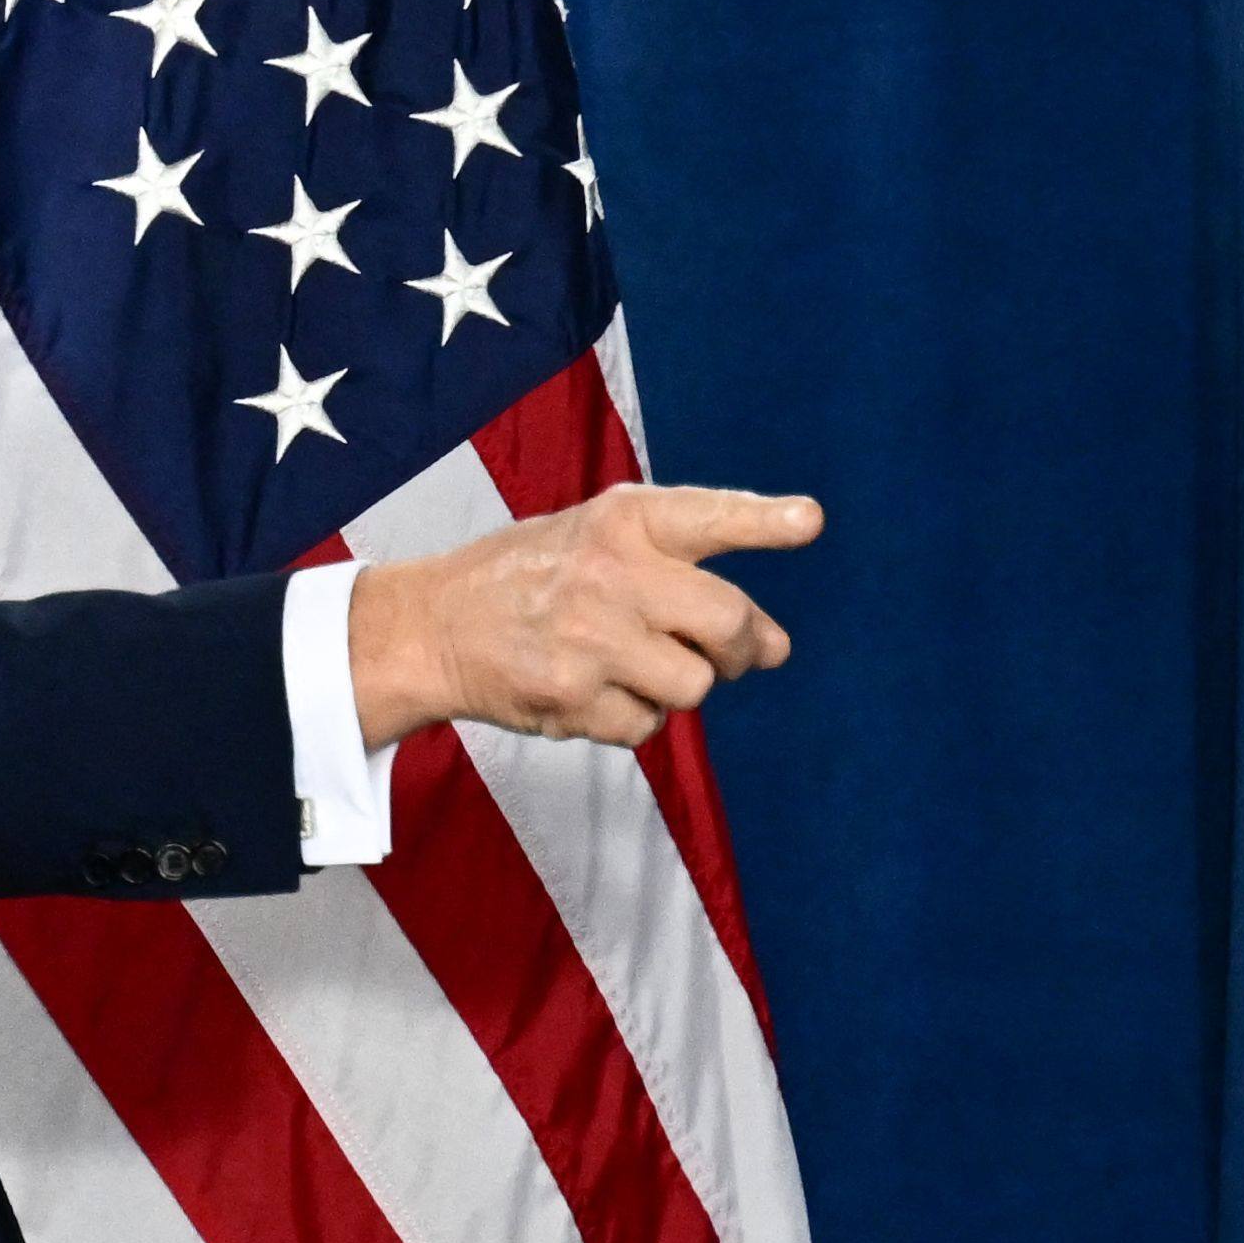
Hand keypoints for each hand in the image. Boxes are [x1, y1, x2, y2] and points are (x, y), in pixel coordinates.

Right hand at [348, 483, 822, 749]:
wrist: (434, 626)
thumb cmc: (533, 577)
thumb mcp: (596, 537)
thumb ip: (684, 572)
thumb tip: (776, 647)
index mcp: (620, 520)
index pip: (706, 516)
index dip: (763, 521)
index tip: (809, 520)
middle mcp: (609, 573)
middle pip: (728, 622)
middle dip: (744, 646)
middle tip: (736, 652)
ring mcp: (591, 639)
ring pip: (695, 685)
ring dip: (681, 686)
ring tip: (637, 665)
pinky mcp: (572, 698)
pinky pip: (645, 726)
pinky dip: (632, 717)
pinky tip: (595, 690)